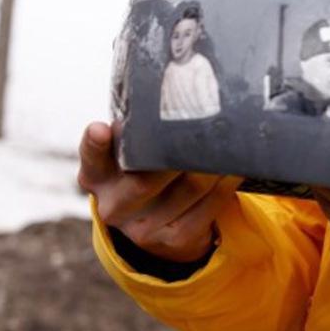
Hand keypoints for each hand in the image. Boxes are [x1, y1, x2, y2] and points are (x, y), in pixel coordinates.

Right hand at [77, 121, 239, 262]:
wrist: (158, 228)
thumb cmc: (145, 172)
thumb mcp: (130, 156)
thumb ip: (137, 133)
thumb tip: (174, 91)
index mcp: (96, 177)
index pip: (92, 158)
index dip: (95, 144)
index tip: (100, 128)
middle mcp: (115, 205)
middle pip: (148, 177)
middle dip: (183, 150)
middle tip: (207, 124)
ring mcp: (144, 228)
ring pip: (191, 186)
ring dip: (215, 162)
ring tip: (231, 140)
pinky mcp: (176, 239)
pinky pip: (213, 203)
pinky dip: (229, 180)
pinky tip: (237, 166)